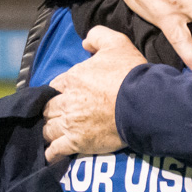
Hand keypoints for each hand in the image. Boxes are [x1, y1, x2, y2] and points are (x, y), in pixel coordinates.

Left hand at [43, 26, 146, 161]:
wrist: (143, 103)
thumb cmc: (130, 74)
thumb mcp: (117, 43)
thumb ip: (98, 36)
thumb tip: (85, 44)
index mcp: (71, 78)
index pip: (55, 86)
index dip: (60, 91)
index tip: (66, 95)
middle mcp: (66, 102)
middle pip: (48, 109)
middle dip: (52, 111)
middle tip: (59, 115)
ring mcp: (70, 124)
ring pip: (48, 129)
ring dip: (50, 130)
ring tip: (54, 133)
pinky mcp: (78, 143)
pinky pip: (56, 150)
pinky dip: (51, 153)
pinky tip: (51, 155)